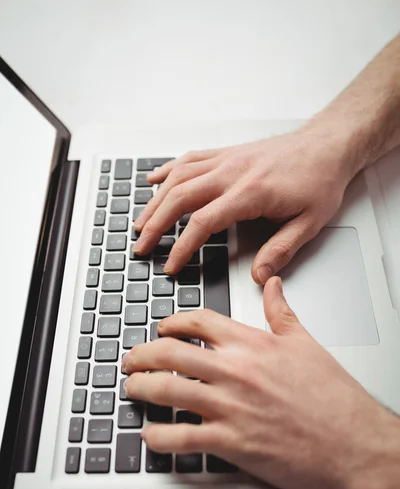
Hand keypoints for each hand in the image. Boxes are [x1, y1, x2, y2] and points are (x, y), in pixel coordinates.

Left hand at [122, 277, 389, 488]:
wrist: (353, 442)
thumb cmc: (334, 398)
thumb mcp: (306, 344)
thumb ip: (282, 312)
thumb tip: (273, 285)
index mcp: (252, 344)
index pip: (199, 321)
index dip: (173, 322)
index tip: (162, 328)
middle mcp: (235, 370)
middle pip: (170, 353)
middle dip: (142, 355)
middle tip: (132, 360)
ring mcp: (230, 406)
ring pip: (166, 390)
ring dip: (140, 389)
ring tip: (131, 390)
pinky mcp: (230, 442)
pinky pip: (180, 437)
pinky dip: (158, 437)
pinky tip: (150, 435)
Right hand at [134, 127, 354, 282]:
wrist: (326, 145)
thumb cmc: (319, 180)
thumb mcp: (309, 222)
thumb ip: (281, 250)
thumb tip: (259, 276)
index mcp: (251, 193)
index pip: (204, 223)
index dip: (182, 247)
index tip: (171, 264)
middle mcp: (232, 172)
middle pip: (180, 198)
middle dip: (156, 224)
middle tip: (141, 246)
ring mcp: (226, 159)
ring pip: (179, 177)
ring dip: (155, 201)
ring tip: (140, 222)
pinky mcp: (226, 153)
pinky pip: (189, 158)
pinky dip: (168, 170)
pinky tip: (154, 181)